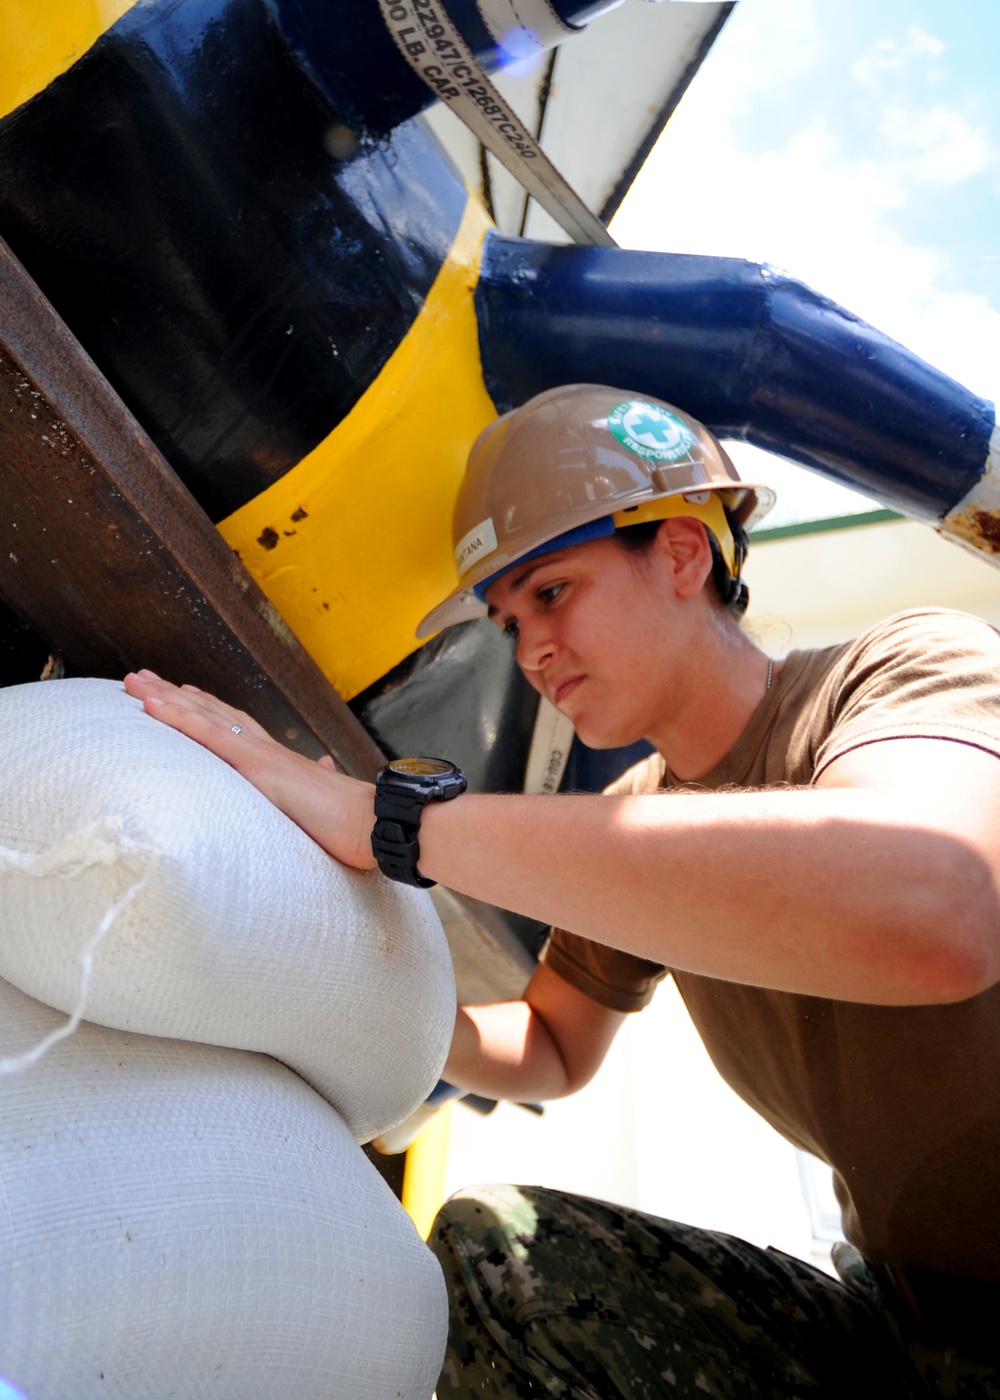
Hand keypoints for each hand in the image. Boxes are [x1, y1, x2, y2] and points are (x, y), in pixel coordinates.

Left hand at [123, 670, 376, 870]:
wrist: (375, 822)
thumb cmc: (356, 822)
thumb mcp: (329, 802)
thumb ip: (320, 784)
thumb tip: (324, 770)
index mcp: (281, 762)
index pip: (238, 727)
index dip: (209, 709)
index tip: (183, 693)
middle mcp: (267, 750)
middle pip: (214, 713)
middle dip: (176, 697)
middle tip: (142, 679)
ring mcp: (260, 754)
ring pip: (204, 716)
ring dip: (166, 698)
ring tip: (135, 682)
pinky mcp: (256, 766)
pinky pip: (208, 735)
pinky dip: (178, 717)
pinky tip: (152, 705)